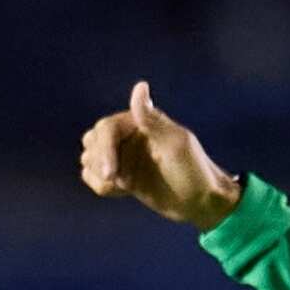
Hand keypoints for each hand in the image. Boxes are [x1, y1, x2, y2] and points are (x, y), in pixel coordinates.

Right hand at [79, 81, 245, 230]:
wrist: (200, 203)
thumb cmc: (193, 171)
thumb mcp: (175, 144)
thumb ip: (152, 120)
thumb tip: (140, 87)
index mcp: (141, 124)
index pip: (107, 128)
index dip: (104, 149)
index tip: (112, 174)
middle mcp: (129, 137)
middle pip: (93, 139)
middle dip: (98, 160)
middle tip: (114, 181)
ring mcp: (124, 157)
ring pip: (90, 158)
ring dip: (98, 173)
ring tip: (121, 186)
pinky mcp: (122, 177)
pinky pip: (93, 175)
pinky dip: (100, 185)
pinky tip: (122, 192)